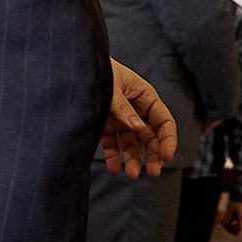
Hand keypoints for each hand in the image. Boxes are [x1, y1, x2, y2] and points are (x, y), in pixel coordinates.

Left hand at [102, 60, 177, 178]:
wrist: (73, 66)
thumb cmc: (98, 70)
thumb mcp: (112, 86)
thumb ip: (122, 107)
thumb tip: (138, 128)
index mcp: (145, 97)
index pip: (164, 122)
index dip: (168, 140)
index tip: (167, 157)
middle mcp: (136, 111)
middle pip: (151, 137)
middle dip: (153, 155)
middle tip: (152, 172)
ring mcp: (121, 120)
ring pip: (132, 145)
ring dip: (133, 160)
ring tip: (130, 175)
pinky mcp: (106, 127)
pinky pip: (113, 145)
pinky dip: (113, 158)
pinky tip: (113, 168)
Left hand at [220, 199, 241, 234]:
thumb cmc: (236, 200)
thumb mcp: (229, 209)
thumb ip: (227, 218)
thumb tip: (224, 224)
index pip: (239, 230)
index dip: (234, 231)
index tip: (229, 228)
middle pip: (241, 222)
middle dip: (234, 221)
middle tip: (229, 217)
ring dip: (239, 214)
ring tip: (235, 205)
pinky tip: (241, 203)